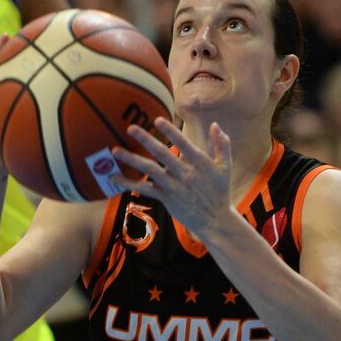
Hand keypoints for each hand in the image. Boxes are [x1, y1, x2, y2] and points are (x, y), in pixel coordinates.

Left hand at [111, 118, 231, 238]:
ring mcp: (174, 186)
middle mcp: (185, 173)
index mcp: (200, 163)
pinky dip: (128, 184)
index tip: (157, 120)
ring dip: (132, 159)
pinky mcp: (166, 198)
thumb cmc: (220, 191)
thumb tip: (216, 125)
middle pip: (162, 154)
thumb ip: (222, 144)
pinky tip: (114, 178)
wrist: (215, 220)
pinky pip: (144, 189)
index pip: (183, 143)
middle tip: (130, 127)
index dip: (170, 131)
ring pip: (149, 170)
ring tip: (115, 150)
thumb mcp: (226, 166)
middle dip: (145, 139)